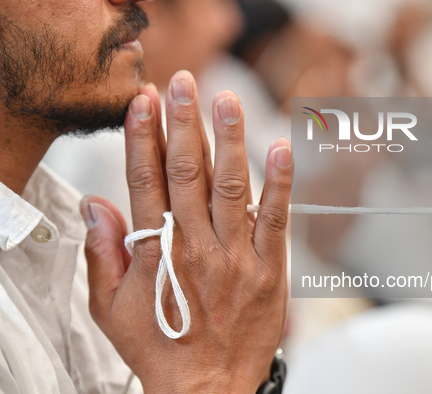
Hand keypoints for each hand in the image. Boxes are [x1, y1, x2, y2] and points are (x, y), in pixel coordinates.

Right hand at [80, 70, 291, 392]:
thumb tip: (97, 204)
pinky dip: (279, 183)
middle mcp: (195, 246)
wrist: (208, 388)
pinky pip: (275, 219)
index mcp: (156, 252)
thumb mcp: (111, 309)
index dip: (144, 137)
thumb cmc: (160, 345)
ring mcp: (235, 256)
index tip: (146, 101)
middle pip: (187, 173)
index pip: (145, 181)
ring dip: (228, 139)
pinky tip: (280, 149)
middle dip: (184, 123)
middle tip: (184, 83)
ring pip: (231, 186)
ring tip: (226, 100)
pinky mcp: (268, 269)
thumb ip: (104, 253)